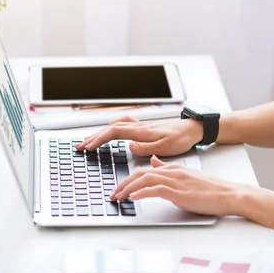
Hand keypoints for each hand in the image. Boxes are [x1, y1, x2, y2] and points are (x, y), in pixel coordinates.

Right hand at [75, 116, 202, 156]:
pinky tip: (110, 132)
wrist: (193, 128)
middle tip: (80, 146)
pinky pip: (123, 125)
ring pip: (115, 126)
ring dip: (101, 133)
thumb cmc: (182, 138)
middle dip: (94, 137)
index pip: (114, 132)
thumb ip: (147, 147)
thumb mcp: (166, 147)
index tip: (88, 147)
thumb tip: (129, 146)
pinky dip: (112, 128)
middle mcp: (139, 126)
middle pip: (110, 128)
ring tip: (90, 141)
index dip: (99, 139)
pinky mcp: (145, 128)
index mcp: (142, 132)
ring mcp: (141, 126)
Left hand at [110, 156, 241, 216]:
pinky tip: (133, 198)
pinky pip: (156, 189)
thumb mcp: (187, 177)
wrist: (229, 194)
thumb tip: (154, 163)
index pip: (145, 170)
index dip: (129, 178)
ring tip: (118, 197)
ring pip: (145, 180)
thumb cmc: (211, 190)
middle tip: (112, 193)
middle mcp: (173, 172)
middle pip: (141, 173)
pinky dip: (142, 193)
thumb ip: (169, 171)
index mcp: (174, 169)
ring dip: (128, 189)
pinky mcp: (179, 192)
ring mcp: (176, 181)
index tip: (119, 187)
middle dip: (123, 183)